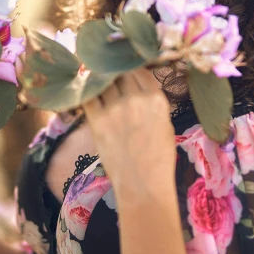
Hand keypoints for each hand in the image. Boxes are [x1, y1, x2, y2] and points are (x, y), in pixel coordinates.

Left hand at [82, 67, 176, 196]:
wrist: (142, 184)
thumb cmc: (159, 158)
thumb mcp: (166, 124)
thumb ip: (154, 103)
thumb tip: (141, 89)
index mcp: (156, 99)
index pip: (140, 71)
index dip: (132, 69)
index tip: (126, 71)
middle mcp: (135, 98)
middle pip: (121, 73)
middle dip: (116, 74)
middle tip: (111, 77)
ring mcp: (114, 108)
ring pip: (103, 82)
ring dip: (101, 81)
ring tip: (97, 82)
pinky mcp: (97, 120)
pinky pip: (88, 97)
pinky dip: (87, 92)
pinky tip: (86, 91)